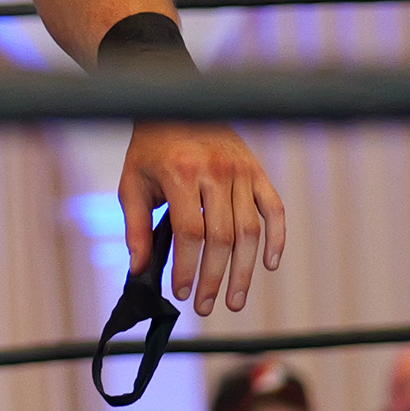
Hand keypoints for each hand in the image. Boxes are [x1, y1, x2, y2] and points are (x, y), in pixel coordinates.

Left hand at [118, 119, 287, 312]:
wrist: (176, 104)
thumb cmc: (151, 149)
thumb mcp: (132, 184)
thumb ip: (136, 228)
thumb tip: (139, 270)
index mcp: (181, 173)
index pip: (189, 232)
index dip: (187, 267)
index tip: (181, 293)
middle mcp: (216, 171)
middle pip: (222, 237)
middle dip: (215, 278)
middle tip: (206, 306)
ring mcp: (241, 170)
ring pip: (250, 230)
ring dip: (244, 271)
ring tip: (235, 300)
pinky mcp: (257, 170)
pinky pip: (274, 209)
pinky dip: (277, 238)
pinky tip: (269, 265)